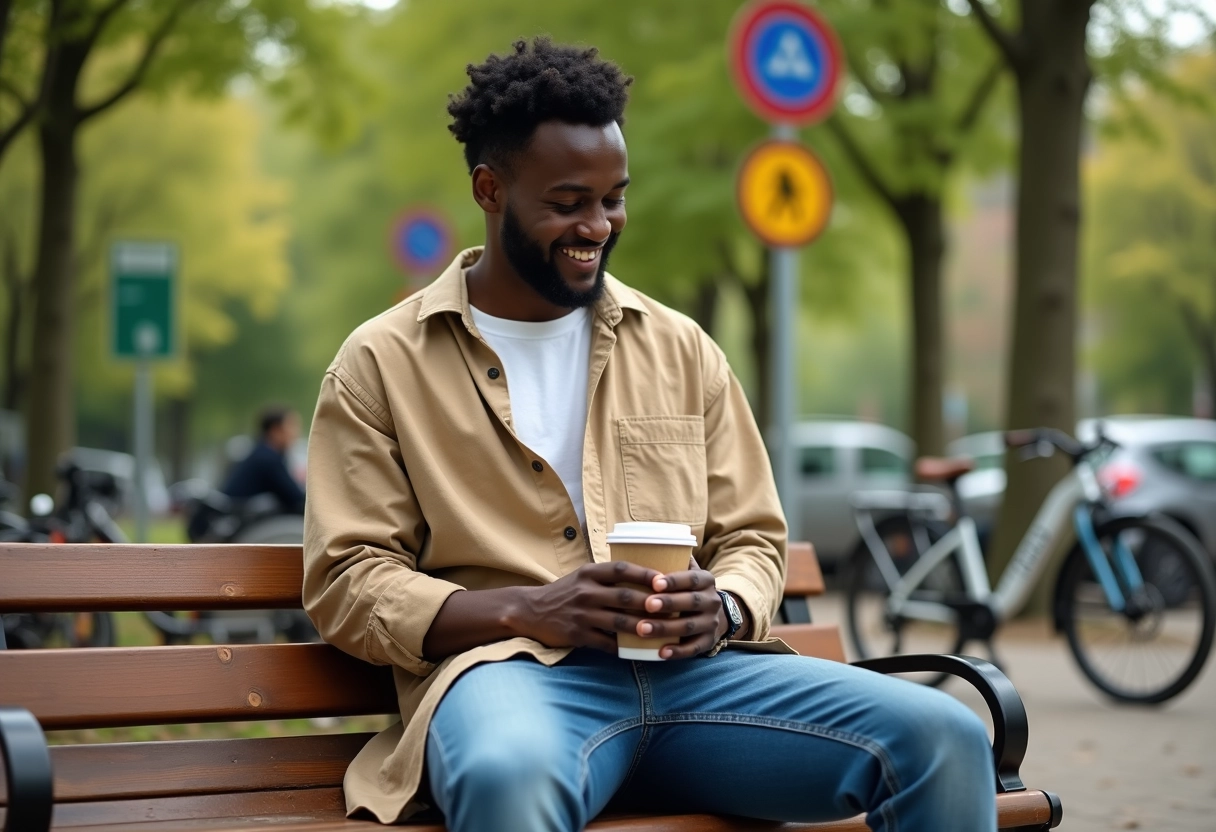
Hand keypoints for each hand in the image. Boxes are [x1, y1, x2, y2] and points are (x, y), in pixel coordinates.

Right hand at [518, 561, 660, 652]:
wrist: (530, 611)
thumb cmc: (564, 593)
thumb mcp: (582, 577)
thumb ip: (608, 577)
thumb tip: (644, 578)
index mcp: (589, 573)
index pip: (621, 569)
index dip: (644, 574)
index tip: (664, 580)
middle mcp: (586, 592)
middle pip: (624, 596)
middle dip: (649, 603)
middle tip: (672, 608)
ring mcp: (581, 614)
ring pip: (618, 621)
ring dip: (641, 627)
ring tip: (660, 631)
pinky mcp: (576, 634)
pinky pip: (605, 643)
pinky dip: (623, 648)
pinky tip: (637, 651)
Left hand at [638, 560, 727, 659]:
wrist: (717, 615)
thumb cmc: (689, 590)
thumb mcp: (688, 572)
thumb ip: (673, 560)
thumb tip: (643, 542)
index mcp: (705, 580)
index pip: (691, 578)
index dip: (674, 580)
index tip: (654, 582)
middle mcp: (712, 600)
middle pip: (691, 602)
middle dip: (668, 603)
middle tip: (646, 605)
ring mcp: (711, 622)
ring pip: (690, 626)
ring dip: (666, 629)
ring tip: (642, 629)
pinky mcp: (708, 642)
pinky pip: (694, 648)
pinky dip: (677, 652)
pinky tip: (660, 652)